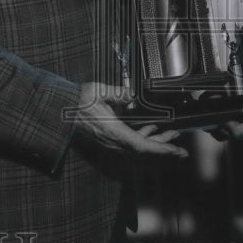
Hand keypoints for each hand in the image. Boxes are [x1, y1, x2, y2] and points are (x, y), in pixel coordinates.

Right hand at [72, 82, 187, 157]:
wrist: (61, 109)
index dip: (161, 149)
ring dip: (156, 142)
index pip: (142, 146)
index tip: (176, 150)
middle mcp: (114, 142)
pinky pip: (131, 142)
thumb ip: (116, 93)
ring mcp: (111, 142)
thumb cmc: (78, 101)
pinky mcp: (110, 138)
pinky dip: (145, 137)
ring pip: (139, 147)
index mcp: (114, 132)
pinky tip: (151, 128)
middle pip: (144, 150)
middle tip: (181, 149)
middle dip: (164, 148)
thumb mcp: (97, 91)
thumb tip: (131, 94)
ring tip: (171, 134)